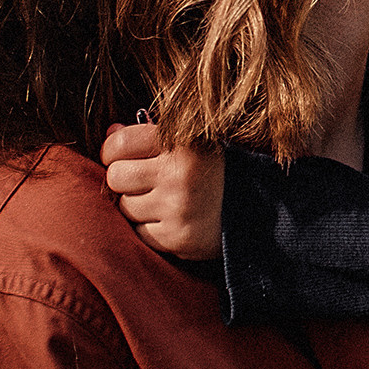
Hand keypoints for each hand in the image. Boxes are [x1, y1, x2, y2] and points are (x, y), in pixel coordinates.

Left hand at [99, 120, 224, 258]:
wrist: (258, 211)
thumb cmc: (216, 171)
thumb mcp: (192, 142)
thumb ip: (152, 135)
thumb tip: (110, 130)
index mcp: (183, 142)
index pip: (120, 142)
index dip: (114, 150)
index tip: (122, 156)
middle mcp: (179, 174)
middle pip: (116, 176)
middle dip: (123, 180)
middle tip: (142, 181)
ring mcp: (178, 208)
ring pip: (125, 207)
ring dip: (136, 206)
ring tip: (161, 201)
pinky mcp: (177, 238)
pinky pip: (139, 233)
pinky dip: (149, 228)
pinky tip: (169, 220)